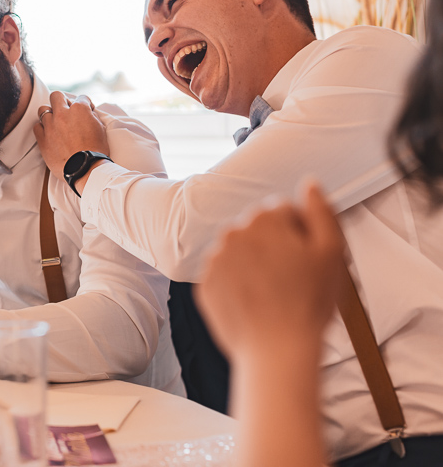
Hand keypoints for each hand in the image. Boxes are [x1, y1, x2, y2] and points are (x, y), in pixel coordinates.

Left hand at [34, 91, 109, 179]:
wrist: (85, 169)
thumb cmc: (96, 151)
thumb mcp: (101, 129)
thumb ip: (92, 117)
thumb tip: (88, 113)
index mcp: (80, 109)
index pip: (81, 98)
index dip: (85, 104)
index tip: (86, 111)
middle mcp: (63, 114)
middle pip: (56, 96)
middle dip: (61, 101)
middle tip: (66, 110)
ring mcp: (51, 126)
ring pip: (43, 109)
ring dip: (49, 114)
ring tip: (55, 122)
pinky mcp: (42, 139)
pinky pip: (37, 127)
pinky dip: (42, 128)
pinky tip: (48, 133)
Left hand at [195, 181, 346, 360]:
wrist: (276, 350)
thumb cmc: (308, 303)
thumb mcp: (331, 252)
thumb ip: (320, 211)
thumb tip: (310, 184)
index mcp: (263, 219)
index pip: (282, 212)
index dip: (299, 234)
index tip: (306, 259)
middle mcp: (232, 233)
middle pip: (258, 231)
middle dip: (273, 247)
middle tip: (291, 279)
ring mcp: (214, 259)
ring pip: (239, 253)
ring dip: (253, 265)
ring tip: (272, 294)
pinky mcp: (203, 285)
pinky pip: (223, 277)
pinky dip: (236, 286)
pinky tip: (254, 303)